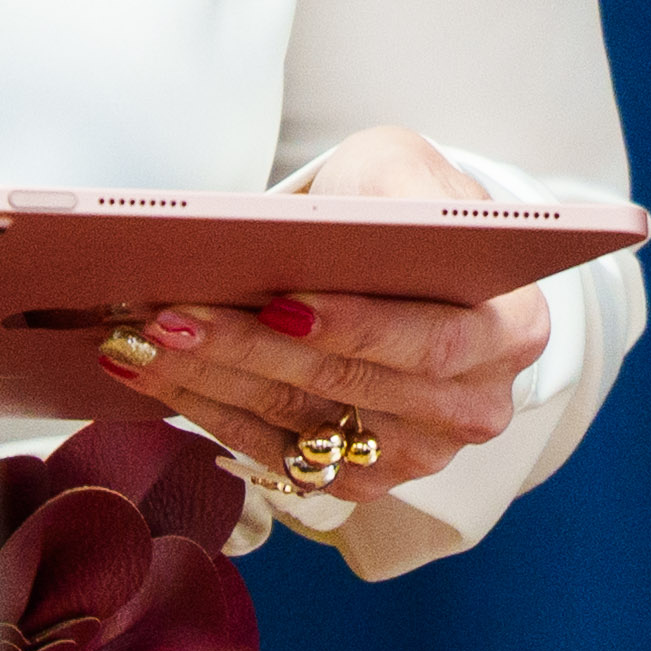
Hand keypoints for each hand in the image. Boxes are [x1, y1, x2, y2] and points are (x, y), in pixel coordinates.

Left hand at [89, 124, 551, 500]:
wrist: (408, 263)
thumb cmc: (406, 208)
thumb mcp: (408, 172)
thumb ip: (388, 198)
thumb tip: (322, 231)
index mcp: (512, 329)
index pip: (433, 339)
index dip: (356, 326)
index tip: (279, 300)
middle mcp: (477, 406)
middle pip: (353, 387)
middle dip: (251, 349)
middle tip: (167, 315)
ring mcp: (421, 453)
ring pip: (304, 424)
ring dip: (210, 383)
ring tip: (138, 339)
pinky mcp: (365, 478)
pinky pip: (279, 454)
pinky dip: (211, 413)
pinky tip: (155, 374)